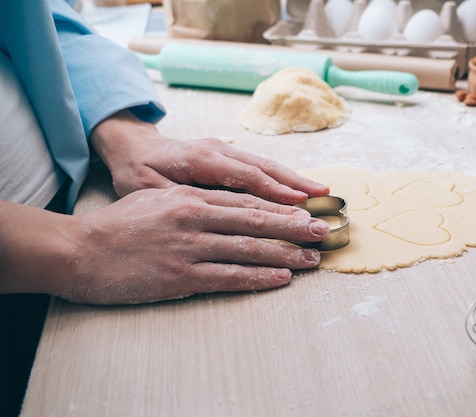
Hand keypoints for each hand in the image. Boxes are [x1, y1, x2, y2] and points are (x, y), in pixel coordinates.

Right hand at [0, 187, 329, 303]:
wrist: (80, 251)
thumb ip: (192, 198)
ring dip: (285, 255)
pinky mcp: (180, 276)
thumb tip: (225, 203)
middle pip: (256, 221)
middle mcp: (194, 218)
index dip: (280, 207)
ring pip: (249, 249)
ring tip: (311, 260)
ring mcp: (189, 248)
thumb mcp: (157, 198)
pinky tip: (281, 278)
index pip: (246, 201)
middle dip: (294, 228)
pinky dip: (259, 277)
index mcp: (191, 196)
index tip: (306, 211)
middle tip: (322, 232)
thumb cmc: (119, 224)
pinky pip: (229, 276)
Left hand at [90, 110, 329, 203]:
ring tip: (320, 192)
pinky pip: (258, 166)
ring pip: (265, 164)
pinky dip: (280, 178)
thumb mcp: (148, 191)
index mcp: (200, 159)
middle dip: (295, 183)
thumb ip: (181, 200)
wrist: (133, 148)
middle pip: (263, 167)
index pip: (245, 177)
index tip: (299, 205)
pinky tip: (296, 189)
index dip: (274, 192)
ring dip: (293, 178)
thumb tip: (213, 213)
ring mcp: (224, 150)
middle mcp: (217, 151)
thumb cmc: (138, 173)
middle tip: (324, 198)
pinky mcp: (226, 155)